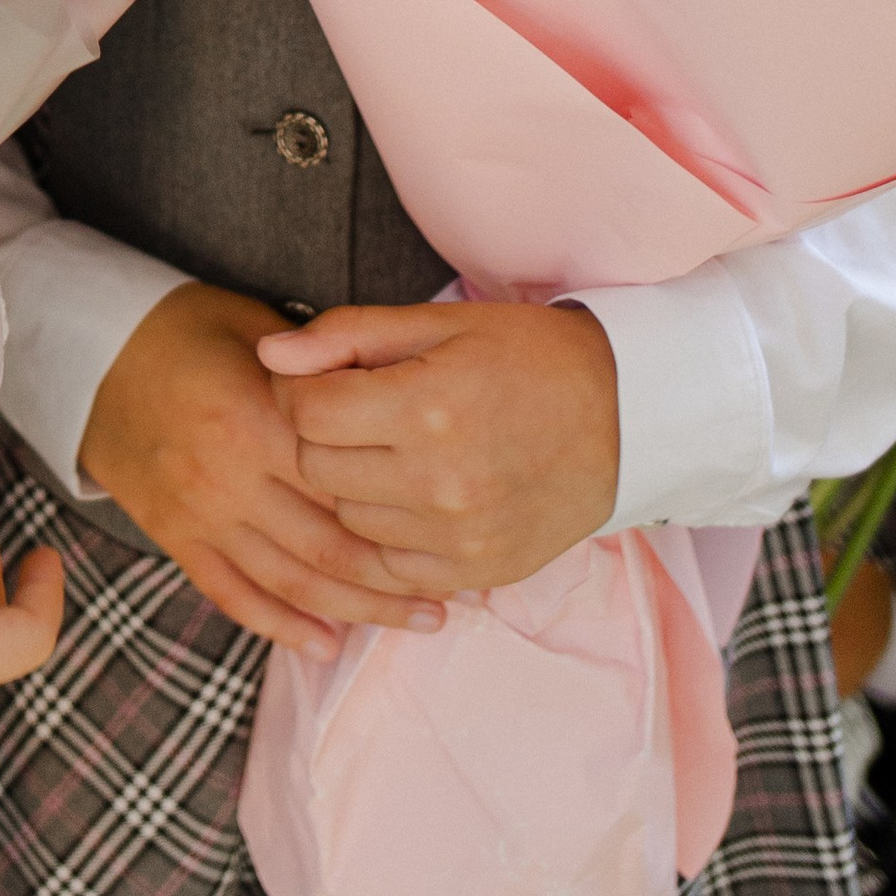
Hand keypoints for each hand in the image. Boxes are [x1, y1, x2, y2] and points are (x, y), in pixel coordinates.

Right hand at [80, 282, 446, 658]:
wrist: (87, 353)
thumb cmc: (183, 329)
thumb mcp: (254, 326)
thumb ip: (320, 365)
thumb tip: (391, 397)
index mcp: (255, 418)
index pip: (347, 481)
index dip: (404, 513)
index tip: (453, 529)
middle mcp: (228, 476)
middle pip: (328, 545)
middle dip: (394, 581)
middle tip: (449, 599)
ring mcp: (198, 513)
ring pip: (290, 581)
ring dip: (356, 611)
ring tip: (413, 623)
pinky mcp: (173, 536)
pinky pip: (233, 595)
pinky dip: (282, 626)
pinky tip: (327, 644)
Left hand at [259, 297, 621, 593]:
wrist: (626, 420)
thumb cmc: (527, 357)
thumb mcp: (437, 323)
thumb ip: (345, 336)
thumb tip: (269, 355)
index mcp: (425, 406)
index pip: (306, 411)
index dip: (302, 389)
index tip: (328, 379)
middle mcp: (438, 481)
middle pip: (317, 467)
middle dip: (324, 435)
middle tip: (363, 411)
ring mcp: (458, 537)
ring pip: (347, 518)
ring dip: (355, 483)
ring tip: (397, 449)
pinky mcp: (477, 572)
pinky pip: (389, 563)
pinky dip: (390, 531)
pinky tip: (418, 494)